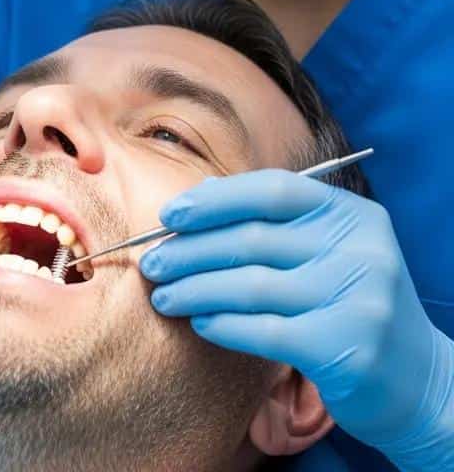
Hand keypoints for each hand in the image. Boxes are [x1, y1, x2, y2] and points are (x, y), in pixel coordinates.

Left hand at [138, 170, 453, 466]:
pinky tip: (200, 323)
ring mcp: (358, 299)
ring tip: (163, 296)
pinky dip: (223, 324)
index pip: (272, 189)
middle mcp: (360, 249)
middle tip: (152, 264)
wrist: (419, 382)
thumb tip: (197, 195)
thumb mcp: (324, 250)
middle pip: (252, 239)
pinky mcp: (347, 348)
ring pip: (250, 286)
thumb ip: (270, 220)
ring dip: (194, 289)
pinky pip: (264, 330)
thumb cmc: (349, 304)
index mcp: (351, 214)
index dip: (214, 200)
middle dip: (189, 251)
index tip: (169, 216)